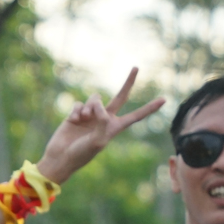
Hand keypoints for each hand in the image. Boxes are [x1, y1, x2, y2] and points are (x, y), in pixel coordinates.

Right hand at [36, 68, 164, 183]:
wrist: (60, 157)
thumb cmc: (81, 154)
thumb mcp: (97, 142)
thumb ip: (102, 123)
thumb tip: (101, 108)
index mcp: (114, 128)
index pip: (136, 116)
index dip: (149, 108)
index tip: (164, 100)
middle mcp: (105, 118)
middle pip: (120, 97)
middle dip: (129, 82)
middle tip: (136, 67)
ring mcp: (91, 115)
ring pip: (95, 98)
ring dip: (90, 106)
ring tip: (83, 118)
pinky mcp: (77, 113)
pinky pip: (79, 103)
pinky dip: (77, 110)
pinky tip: (73, 120)